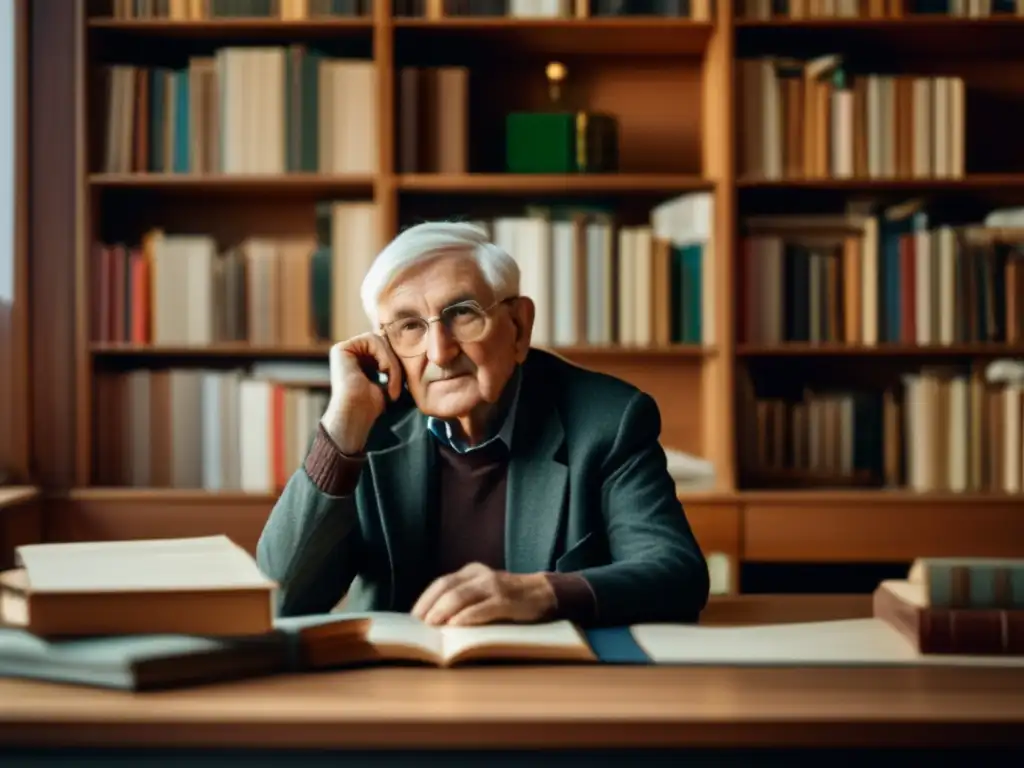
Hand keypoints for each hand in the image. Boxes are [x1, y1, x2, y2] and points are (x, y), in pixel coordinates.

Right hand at [321, 332, 402, 454]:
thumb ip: (392, 363)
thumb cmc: (372, 405)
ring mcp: (343, 349)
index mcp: (357, 359)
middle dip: (395, 363)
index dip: (397, 362)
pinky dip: (386, 358)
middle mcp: (349, 352)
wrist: (356, 414)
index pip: (385, 348)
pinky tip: (385, 375)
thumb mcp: (388, 380)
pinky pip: (373, 341)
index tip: (401, 383)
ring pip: (381, 342)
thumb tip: (407, 348)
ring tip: (393, 384)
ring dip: (392, 364)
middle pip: (383, 342)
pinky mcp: (341, 348)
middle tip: (399, 385)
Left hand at [411, 562, 556, 625]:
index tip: (413, 618)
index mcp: (472, 572)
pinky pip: (482, 608)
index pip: (441, 583)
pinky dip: (466, 617)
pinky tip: (455, 626)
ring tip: (431, 626)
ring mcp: (494, 586)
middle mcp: (480, 575)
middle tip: (418, 625)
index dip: (425, 600)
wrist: (545, 593)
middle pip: (447, 587)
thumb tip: (434, 622)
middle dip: (430, 606)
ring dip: (443, 612)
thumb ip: (464, 599)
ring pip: (461, 596)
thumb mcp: (484, 591)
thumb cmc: (509, 599)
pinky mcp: (507, 600)